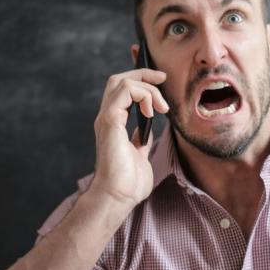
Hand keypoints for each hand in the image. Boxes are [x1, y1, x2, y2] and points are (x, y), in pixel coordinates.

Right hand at [92, 67, 168, 208]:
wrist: (118, 196)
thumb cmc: (128, 182)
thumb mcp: (140, 155)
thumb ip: (141, 140)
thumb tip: (147, 131)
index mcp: (114, 124)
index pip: (122, 90)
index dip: (139, 78)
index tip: (160, 79)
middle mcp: (108, 117)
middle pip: (119, 79)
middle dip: (142, 72)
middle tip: (163, 78)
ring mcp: (107, 118)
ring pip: (121, 81)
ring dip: (147, 87)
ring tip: (162, 107)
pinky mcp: (110, 121)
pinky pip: (125, 91)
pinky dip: (143, 95)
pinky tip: (153, 112)